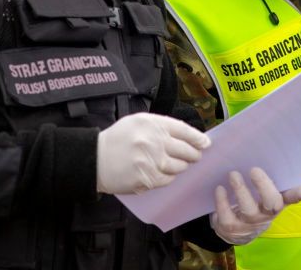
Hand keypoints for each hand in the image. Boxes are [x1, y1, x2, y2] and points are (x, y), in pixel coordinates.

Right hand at [96, 113, 210, 194]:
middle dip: (194, 154)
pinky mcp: (147, 179)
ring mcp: (151, 162)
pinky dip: (168, 177)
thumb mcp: (139, 121)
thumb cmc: (118, 139)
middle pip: (186, 150)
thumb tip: (188, 136)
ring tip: (176, 164)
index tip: (206, 143)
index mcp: (153, 125)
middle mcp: (154, 142)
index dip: (198, 138)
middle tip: (196, 156)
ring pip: (179, 167)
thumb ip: (162, 126)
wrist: (95, 159)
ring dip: (181, 166)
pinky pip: (167, 180)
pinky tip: (162, 173)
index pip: (184, 131)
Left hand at [210, 168, 300, 244]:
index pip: (290, 198)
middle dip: (264, 187)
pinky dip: (222, 201)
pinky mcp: (230, 228)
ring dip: (241, 190)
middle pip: (271, 204)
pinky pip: (227, 215)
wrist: (235, 231)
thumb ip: (272, 181)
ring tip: (233, 174)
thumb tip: (281, 159)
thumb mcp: (265, 195)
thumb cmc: (254, 204)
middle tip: (254, 169)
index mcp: (276, 204)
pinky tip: (220, 189)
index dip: (298, 194)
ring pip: (248, 209)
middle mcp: (265, 215)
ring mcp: (248, 223)